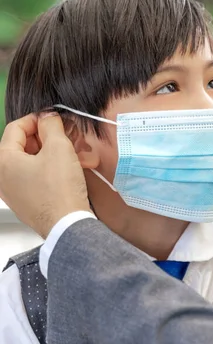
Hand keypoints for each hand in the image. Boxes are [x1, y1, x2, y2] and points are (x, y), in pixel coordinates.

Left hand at [0, 113, 89, 237]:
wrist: (68, 226)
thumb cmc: (60, 191)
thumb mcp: (59, 147)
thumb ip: (51, 125)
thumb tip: (48, 117)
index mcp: (3, 161)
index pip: (16, 127)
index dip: (38, 119)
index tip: (53, 119)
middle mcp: (2, 177)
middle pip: (23, 145)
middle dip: (47, 138)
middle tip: (66, 136)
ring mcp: (12, 192)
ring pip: (31, 162)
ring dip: (53, 153)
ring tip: (74, 153)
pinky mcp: (26, 202)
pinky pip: (35, 178)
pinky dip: (51, 170)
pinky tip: (69, 169)